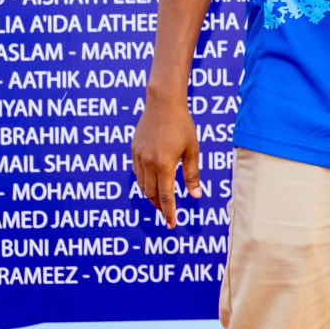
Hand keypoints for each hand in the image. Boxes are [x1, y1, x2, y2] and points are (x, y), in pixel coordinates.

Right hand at [130, 94, 201, 228]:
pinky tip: (153, 182)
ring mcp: (139, 157)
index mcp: (164, 165)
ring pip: (142, 185)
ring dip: (150, 195)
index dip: (168, 212)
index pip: (165, 196)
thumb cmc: (182, 125)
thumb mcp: (192, 150)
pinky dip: (144, 182)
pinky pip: (137, 173)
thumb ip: (192, 174)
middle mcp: (148, 163)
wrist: (163, 103)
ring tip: (161, 200)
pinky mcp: (134, 150)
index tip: (171, 224)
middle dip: (159, 206)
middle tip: (167, 213)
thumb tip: (195, 196)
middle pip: (151, 194)